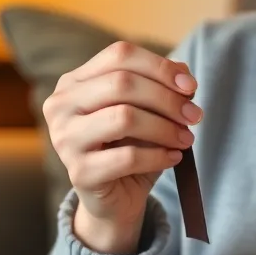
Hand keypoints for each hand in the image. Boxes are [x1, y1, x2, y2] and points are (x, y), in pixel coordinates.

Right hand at [43, 41, 201, 252]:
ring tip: (186, 138)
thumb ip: (162, 87)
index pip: (119, 55)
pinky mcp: (78, 173)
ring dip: (165, 127)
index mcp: (74, 82)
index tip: (191, 87)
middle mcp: (61, 106)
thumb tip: (184, 74)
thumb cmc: (131, 148)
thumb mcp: (148, 113)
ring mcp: (64, 139)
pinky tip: (174, 158)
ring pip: (124, 118)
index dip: (159, 66)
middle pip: (122, 83)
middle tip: (194, 116)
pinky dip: (159, 156)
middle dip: (167, 99)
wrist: (116, 199)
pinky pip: (128, 157)